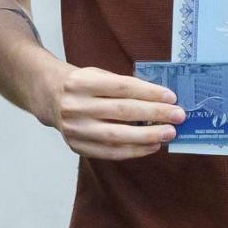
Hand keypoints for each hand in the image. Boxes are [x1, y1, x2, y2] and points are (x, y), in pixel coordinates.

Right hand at [37, 65, 183, 159]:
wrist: (49, 97)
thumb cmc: (82, 85)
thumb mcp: (98, 75)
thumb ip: (123, 86)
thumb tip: (160, 100)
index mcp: (81, 82)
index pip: (121, 88)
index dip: (148, 93)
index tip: (171, 97)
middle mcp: (75, 106)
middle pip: (121, 112)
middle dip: (154, 115)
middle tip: (178, 116)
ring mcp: (74, 129)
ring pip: (116, 136)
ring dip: (147, 136)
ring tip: (169, 133)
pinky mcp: (76, 146)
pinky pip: (109, 152)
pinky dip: (134, 150)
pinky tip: (152, 146)